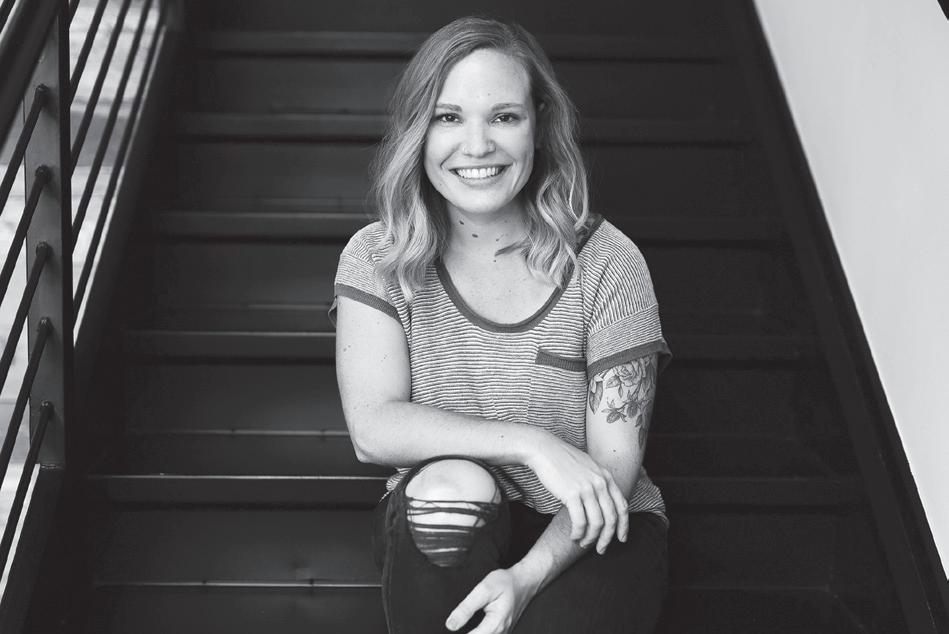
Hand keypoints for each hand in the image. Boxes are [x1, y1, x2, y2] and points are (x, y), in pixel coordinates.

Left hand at [445, 568, 536, 633]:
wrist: (524, 582)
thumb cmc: (505, 583)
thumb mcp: (484, 590)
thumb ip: (466, 608)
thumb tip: (451, 625)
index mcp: (495, 625)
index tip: (451, 631)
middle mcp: (500, 633)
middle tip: (455, 627)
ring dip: (474, 633)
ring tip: (463, 626)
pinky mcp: (502, 632)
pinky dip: (479, 632)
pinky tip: (471, 628)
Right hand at [525, 434, 628, 552]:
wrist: (544, 450)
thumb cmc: (562, 460)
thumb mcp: (587, 467)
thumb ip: (597, 481)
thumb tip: (600, 502)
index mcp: (606, 477)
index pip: (622, 506)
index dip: (623, 526)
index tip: (620, 539)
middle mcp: (600, 483)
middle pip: (611, 518)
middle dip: (607, 538)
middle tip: (600, 549)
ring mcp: (587, 488)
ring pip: (597, 523)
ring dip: (590, 538)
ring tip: (582, 542)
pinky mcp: (572, 494)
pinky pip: (580, 521)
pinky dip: (578, 533)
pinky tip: (573, 536)